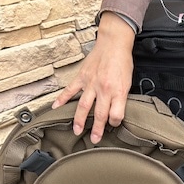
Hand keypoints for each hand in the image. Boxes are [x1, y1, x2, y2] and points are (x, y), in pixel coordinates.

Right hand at [52, 12, 134, 143]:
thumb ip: (121, 98)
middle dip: (96, 129)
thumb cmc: (123, 63)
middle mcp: (104, 89)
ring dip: (78, 119)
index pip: (116, 115)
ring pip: (83, 105)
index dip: (114, 122)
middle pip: (99, 114)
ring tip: (76, 130)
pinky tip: (56, 108)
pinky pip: (70, 90)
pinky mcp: (82, 77)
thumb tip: (115, 112)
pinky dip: (62, 99)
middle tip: (94, 140)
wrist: (113, 43)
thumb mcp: (128, 83)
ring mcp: (91, 83)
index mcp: (118, 91)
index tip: (113, 125)